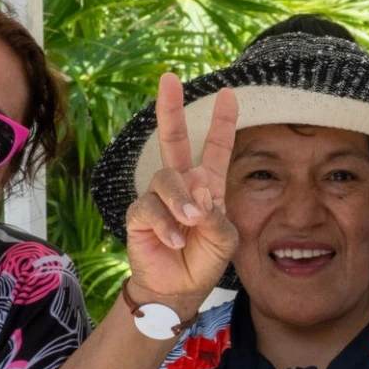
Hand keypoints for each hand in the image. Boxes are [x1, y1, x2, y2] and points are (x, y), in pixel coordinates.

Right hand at [124, 73, 239, 310]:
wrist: (178, 289)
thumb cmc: (204, 260)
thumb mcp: (225, 239)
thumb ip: (217, 216)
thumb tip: (198, 190)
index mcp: (207, 185)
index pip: (215, 147)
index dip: (222, 122)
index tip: (229, 94)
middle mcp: (181, 184)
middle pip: (173, 138)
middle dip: (171, 108)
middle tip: (169, 78)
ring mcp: (158, 197)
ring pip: (165, 178)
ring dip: (181, 201)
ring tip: (191, 223)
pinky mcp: (139, 214)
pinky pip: (149, 207)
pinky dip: (166, 224)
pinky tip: (176, 240)